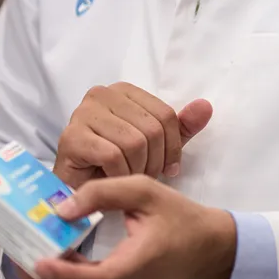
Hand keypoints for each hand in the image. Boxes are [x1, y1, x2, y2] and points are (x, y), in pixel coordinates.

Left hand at [29, 176, 236, 278]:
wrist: (208, 246)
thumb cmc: (180, 217)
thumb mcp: (146, 191)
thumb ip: (104, 192)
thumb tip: (63, 208)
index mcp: (139, 263)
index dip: (65, 274)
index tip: (38, 261)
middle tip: (18, 257)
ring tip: (29, 257)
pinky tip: (55, 259)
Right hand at [54, 84, 212, 187]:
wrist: (77, 188)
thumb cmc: (115, 164)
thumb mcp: (156, 144)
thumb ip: (181, 126)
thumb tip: (206, 106)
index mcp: (124, 91)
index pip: (166, 115)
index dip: (173, 147)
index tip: (168, 168)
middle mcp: (102, 94)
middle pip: (151, 129)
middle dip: (154, 161)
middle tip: (144, 176)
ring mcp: (83, 113)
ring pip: (133, 143)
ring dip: (136, 170)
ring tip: (128, 178)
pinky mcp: (72, 136)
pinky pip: (112, 156)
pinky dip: (119, 174)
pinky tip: (113, 180)